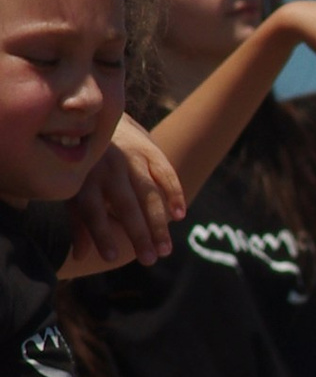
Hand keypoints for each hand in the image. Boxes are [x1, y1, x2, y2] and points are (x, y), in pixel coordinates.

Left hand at [68, 121, 184, 268]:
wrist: (96, 116)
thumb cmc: (84, 166)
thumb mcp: (74, 191)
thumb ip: (78, 223)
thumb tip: (80, 257)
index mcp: (84, 180)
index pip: (93, 211)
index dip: (102, 234)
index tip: (111, 257)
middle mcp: (107, 168)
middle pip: (125, 205)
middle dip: (138, 233)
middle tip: (149, 259)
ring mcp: (129, 158)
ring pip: (148, 193)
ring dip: (158, 222)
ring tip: (165, 249)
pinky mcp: (148, 150)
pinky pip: (165, 173)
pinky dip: (174, 193)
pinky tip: (180, 215)